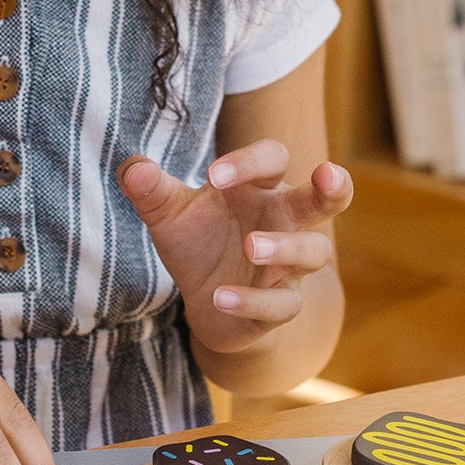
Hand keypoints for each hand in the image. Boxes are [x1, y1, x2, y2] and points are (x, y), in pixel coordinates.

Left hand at [118, 142, 351, 356]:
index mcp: (260, 189)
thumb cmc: (198, 243)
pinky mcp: (280, 306)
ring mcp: (288, 266)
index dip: (249, 161)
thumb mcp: (168, 215)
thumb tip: (131, 169)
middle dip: (333, 185)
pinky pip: (283, 304)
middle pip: (327, 198)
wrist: (205, 303)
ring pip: (313, 252)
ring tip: (251, 247)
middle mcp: (284, 222)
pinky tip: (221, 297)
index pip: (272, 159)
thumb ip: (150, 190)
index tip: (212, 174)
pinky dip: (252, 301)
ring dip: (286, 247)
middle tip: (325, 174)